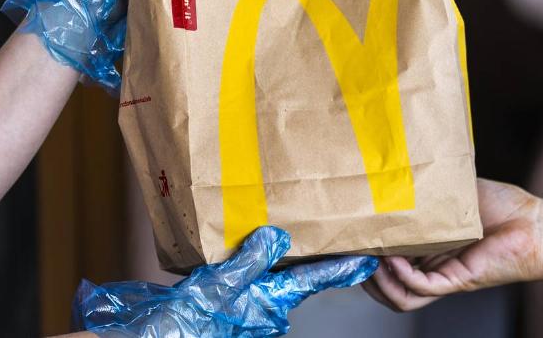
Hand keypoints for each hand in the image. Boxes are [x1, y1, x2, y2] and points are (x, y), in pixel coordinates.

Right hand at [73, 226, 377, 336]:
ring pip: (267, 269)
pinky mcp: (218, 294)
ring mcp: (238, 299)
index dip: (339, 269)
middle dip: (308, 250)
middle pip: (293, 273)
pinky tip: (245, 230)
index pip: (310, 281)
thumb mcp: (213, 293)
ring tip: (291, 215)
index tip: (367, 257)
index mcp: (263, 303)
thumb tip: (278, 238)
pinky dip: (246, 249)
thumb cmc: (175, 328)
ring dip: (275, 246)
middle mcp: (257, 302)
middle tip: (327, 219)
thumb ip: (246, 265)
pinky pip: (240, 268)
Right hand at [364, 179, 542, 311]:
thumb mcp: (453, 191)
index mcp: (428, 249)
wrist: (536, 221)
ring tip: (365, 259)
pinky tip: (390, 259)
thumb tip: (398, 162)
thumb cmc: (501, 206)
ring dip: (378, 283)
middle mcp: (432, 267)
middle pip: (388, 286)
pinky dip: (400, 277)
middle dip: (363, 274)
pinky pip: (420, 288)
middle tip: (348, 251)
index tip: (347, 237)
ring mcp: (445, 276)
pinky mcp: (459, 280)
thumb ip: (426, 187)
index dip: (366, 254)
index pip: (388, 261)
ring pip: (401, 297)